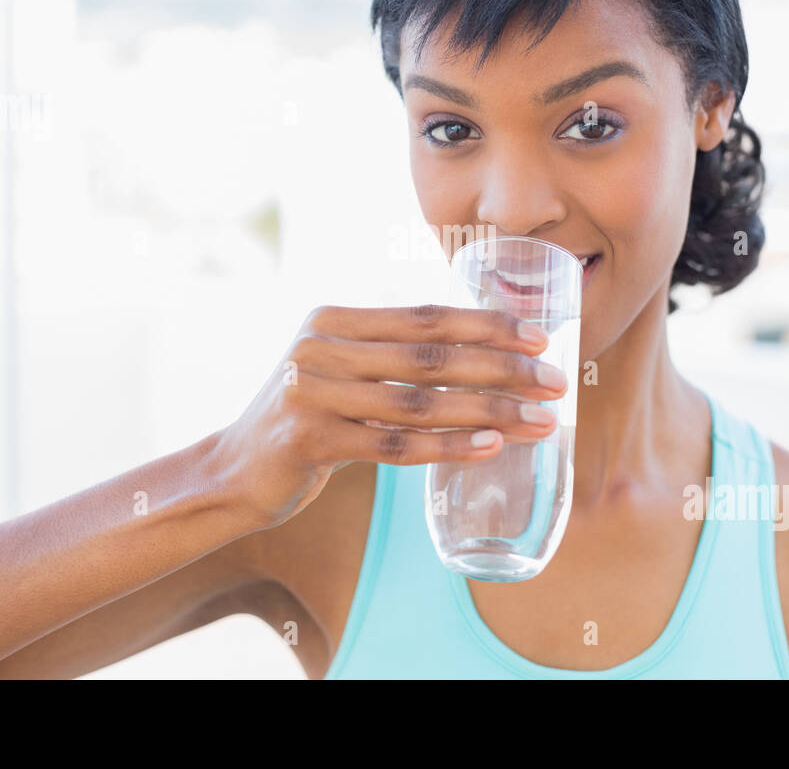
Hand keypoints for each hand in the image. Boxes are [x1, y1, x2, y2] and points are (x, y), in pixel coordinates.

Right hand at [211, 303, 568, 530]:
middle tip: (555, 382)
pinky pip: (394, 446)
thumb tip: (481, 350)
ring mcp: (313, 393)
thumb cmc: (305, 418)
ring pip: (420, 403)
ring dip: (489, 412)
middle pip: (431, 357)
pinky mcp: (310, 440)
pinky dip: (447, 447)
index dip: (487, 325)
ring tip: (538, 421)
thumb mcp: (337, 368)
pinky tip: (490, 447)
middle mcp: (321, 348)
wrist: (232, 471)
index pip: (425, 317)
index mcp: (333, 320)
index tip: (540, 338)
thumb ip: (388, 353)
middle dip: (502, 369)